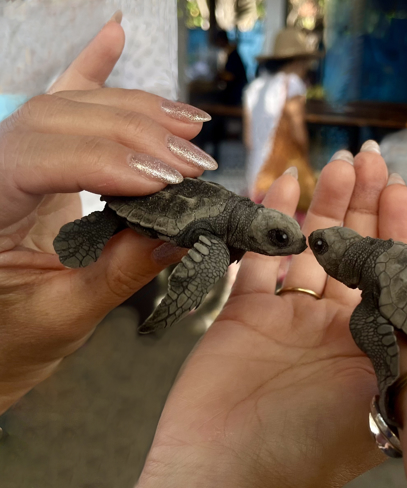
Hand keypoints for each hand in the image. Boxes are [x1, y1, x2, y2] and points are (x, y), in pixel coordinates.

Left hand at [0, 19, 213, 410]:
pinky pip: (59, 106)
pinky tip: (112, 35)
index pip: (41, 158)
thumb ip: (121, 271)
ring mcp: (9, 158)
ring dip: (135, 109)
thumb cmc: (14, 338)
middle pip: (60, 119)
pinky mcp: (32, 160)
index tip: (170, 182)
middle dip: (136, 134)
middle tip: (194, 161)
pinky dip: (90, 71)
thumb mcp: (67, 315)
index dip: (111, 163)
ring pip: (68, 105)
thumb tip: (181, 235)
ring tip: (188, 126)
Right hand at [93, 145, 406, 487]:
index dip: (398, 229)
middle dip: (363, 204)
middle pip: (353, 253)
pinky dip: (272, 223)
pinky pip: (261, 259)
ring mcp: (289, 320)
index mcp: (371, 347)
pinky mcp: (245, 314)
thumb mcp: (381, 394)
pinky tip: (284, 186)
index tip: (400, 186)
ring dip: (324, 204)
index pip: (393, 275)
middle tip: (370, 158)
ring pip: (310, 249)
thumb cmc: (309, 446)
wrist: (226, 475)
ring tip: (340, 163)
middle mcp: (334, 330)